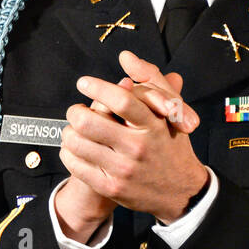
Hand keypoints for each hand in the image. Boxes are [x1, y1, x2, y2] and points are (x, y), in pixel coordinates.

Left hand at [59, 50, 208, 223]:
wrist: (179, 191)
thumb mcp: (170, 111)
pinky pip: (74, 164)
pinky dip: (69, 153)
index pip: (121, 100)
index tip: (83, 83)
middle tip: (76, 110)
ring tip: (75, 130)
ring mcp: (122, 170)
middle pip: (87, 122)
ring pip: (75, 143)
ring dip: (69, 132)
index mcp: (152, 125)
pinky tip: (77, 149)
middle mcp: (138, 148)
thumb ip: (150, 79)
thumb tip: (125, 57)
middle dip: (75, 111)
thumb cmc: (169, 144)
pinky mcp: (110, 188)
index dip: (97, 87)